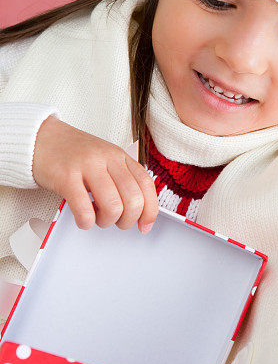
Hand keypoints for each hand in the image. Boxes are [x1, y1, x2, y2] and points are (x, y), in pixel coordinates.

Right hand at [32, 115, 157, 233]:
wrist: (40, 138)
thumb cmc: (72, 153)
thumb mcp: (104, 159)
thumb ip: (121, 177)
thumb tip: (138, 208)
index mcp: (119, 156)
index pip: (146, 185)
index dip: (150, 210)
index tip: (145, 225)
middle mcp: (107, 159)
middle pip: (133, 199)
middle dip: (128, 220)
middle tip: (116, 222)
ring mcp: (87, 167)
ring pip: (113, 206)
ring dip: (107, 221)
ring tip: (96, 218)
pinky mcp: (66, 177)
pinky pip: (85, 209)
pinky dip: (87, 222)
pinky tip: (82, 218)